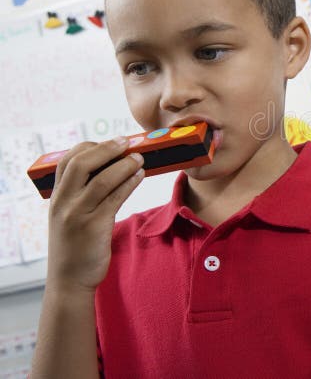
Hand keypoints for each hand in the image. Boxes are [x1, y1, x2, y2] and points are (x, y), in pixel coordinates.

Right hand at [47, 137, 143, 292]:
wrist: (69, 280)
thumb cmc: (75, 245)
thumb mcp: (69, 215)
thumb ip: (81, 193)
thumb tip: (109, 167)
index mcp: (56, 197)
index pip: (68, 160)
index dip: (90, 147)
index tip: (110, 143)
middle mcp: (63, 202)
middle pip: (82, 163)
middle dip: (107, 149)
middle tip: (127, 143)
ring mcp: (77, 214)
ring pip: (101, 180)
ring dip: (124, 165)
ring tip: (140, 159)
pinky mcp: (94, 226)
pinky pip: (114, 198)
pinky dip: (128, 183)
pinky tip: (139, 176)